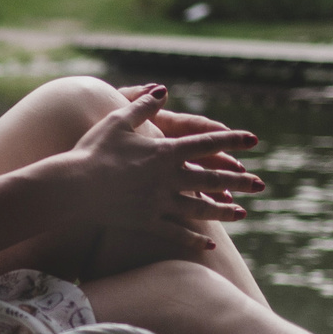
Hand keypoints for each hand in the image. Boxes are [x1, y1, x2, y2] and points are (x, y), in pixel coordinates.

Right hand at [63, 84, 263, 249]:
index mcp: (164, 151)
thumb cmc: (92, 150)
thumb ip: (144, 106)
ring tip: (243, 213)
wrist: (72, 187)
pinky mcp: (147, 222)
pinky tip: (211, 243)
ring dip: (224, 211)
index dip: (232, 141)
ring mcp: (159, 202)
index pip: (206, 143)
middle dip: (238, 181)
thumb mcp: (118, 121)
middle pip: (211, 178)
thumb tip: (163, 90)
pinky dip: (194, 238)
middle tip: (260, 185)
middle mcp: (168, 178)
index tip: (254, 140)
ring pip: (200, 208)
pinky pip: (176, 232)